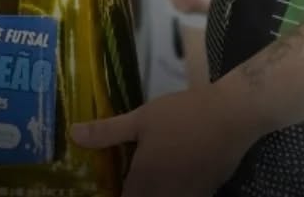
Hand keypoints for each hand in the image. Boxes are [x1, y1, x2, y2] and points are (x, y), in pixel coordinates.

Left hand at [72, 85, 250, 196]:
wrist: (231, 116)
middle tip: (126, 183)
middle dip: (133, 196)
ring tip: (146, 182)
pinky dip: (174, 193)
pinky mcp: (206, 193)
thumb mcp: (142, 118)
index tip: (106, 190)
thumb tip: (72, 134)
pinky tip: (171, 180)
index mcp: (144, 181)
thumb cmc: (182, 115)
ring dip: (152, 195)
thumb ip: (107, 131)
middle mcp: (165, 196)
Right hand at [150, 0, 213, 14]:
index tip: (216, 7)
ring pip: (179, 6)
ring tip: (204, 5)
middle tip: (212, 8)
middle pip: (186, 8)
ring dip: (192, 10)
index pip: (194, 1)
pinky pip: (174, 1)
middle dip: (199, 12)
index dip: (205, 8)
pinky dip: (185, 4)